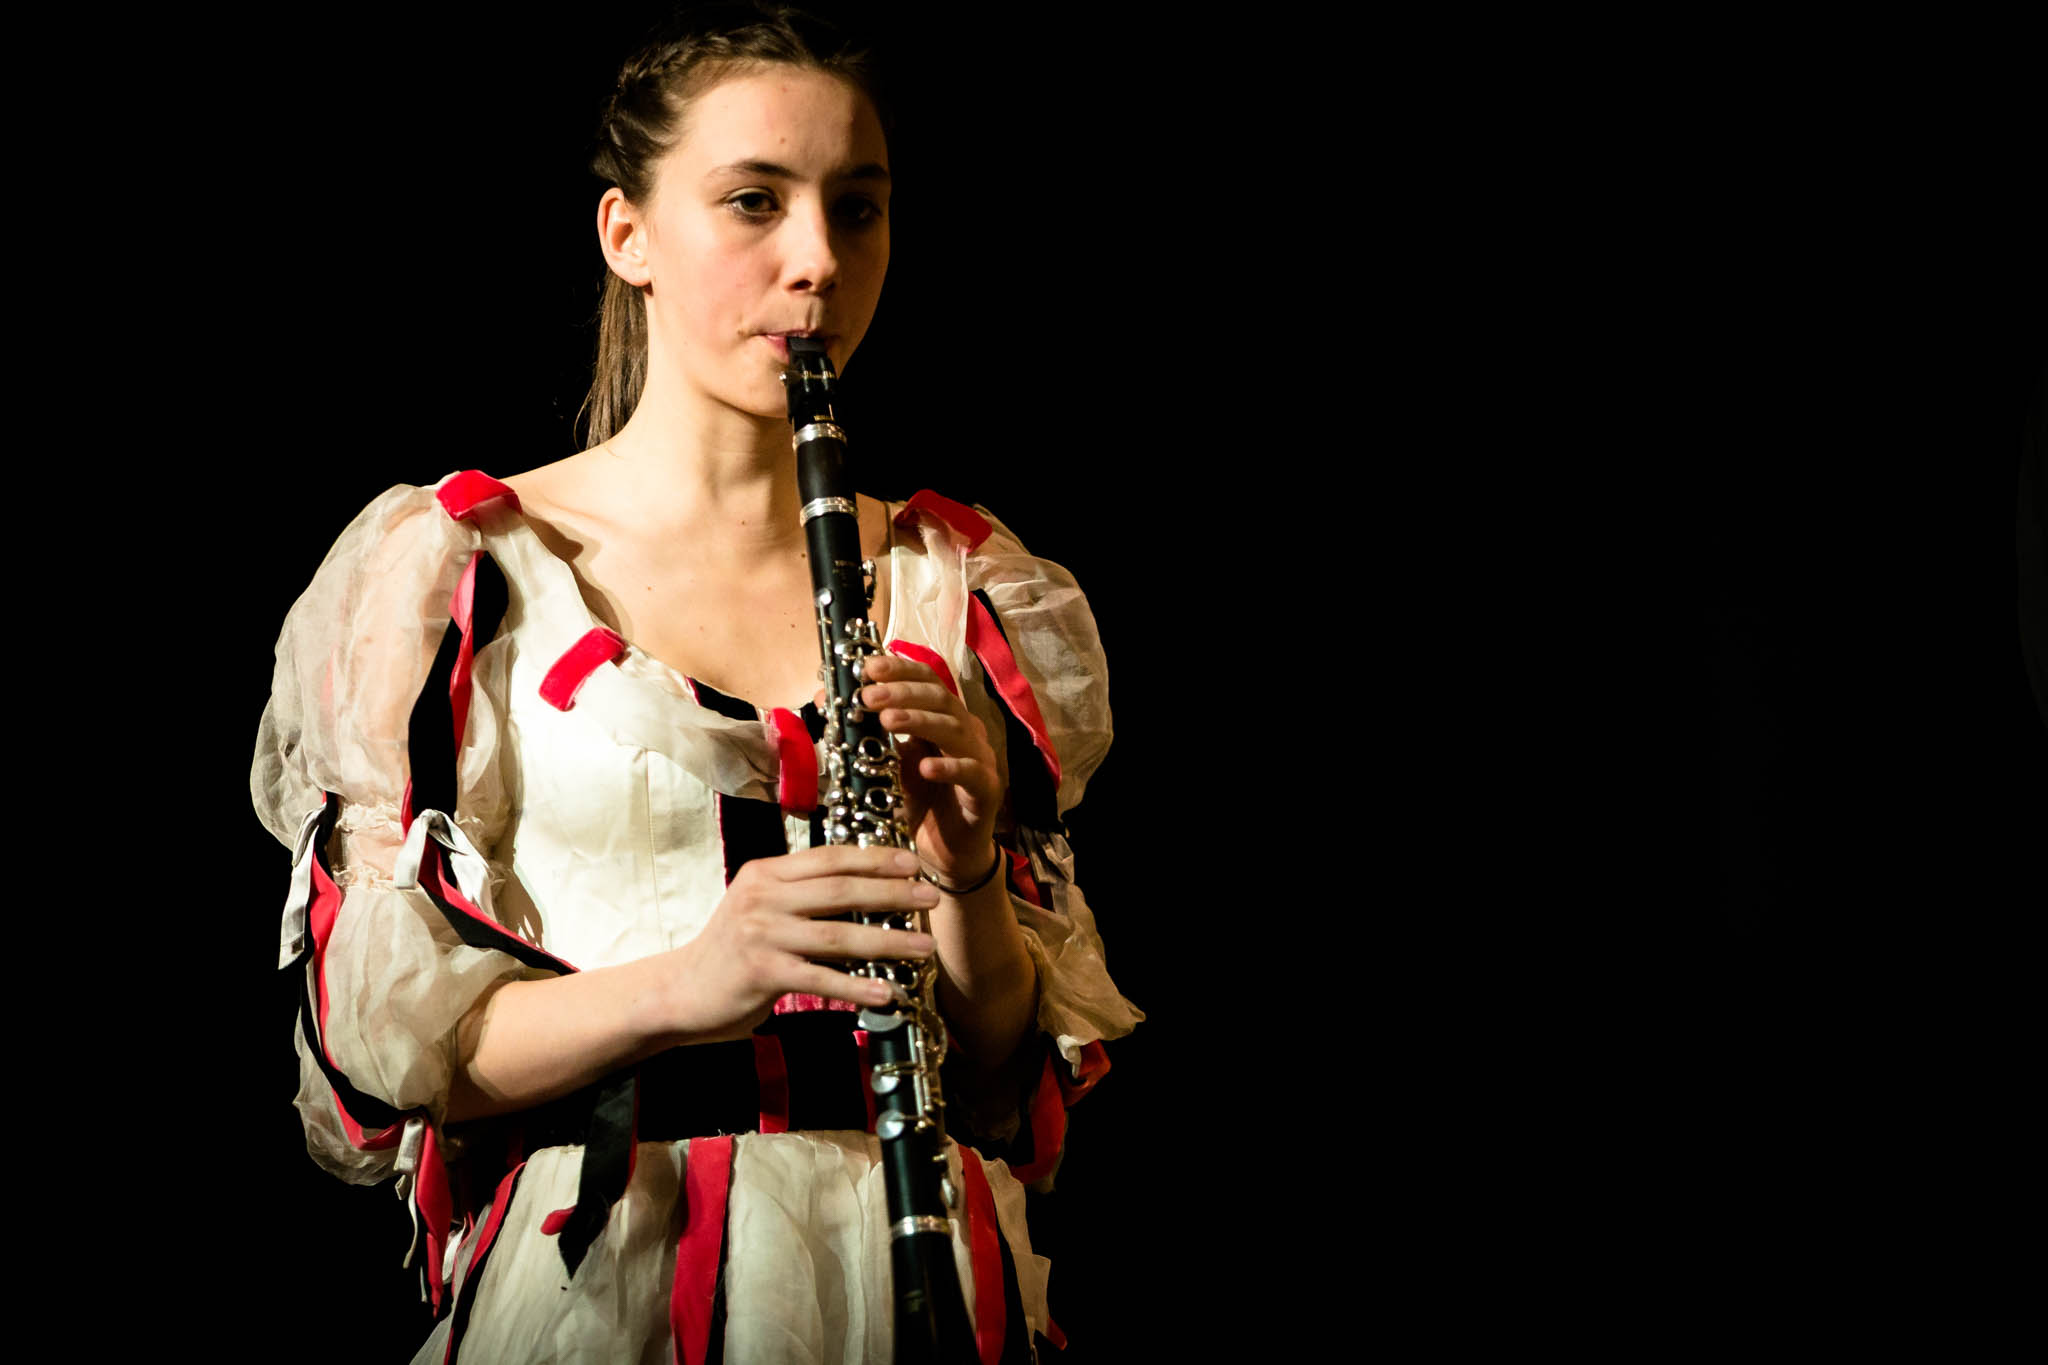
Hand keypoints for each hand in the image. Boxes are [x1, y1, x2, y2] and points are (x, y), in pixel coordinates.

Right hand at [670, 845, 937, 1041]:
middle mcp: (763, 897)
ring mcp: (761, 934)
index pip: (831, 858)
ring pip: (839, 935)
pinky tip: (886, 993)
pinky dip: (857, 987)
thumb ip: (802, 896)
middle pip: (842, 890)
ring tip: (924, 948)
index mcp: (766, 873)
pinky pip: (820, 979)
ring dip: (888, 942)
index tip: (913, 863)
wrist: (679, 991)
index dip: (876, 859)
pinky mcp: (761, 972)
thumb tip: (868, 894)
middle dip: (893, 893)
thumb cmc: (731, 952)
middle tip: (931, 898)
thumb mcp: (761, 908)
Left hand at [852, 652, 1001, 885]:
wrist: (946, 853)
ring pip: (954, 729)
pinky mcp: (987, 789)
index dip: (899, 670)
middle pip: (940, 698)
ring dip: (920, 721)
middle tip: (869, 695)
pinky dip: (949, 767)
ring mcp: (979, 758)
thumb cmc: (918, 802)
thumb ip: (862, 732)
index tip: (867, 667)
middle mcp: (964, 731)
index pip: (926, 681)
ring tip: (888, 721)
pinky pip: (971, 773)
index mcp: (941, 718)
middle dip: (903, 692)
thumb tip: (822, 699)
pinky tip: (926, 767)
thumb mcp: (885, 763)